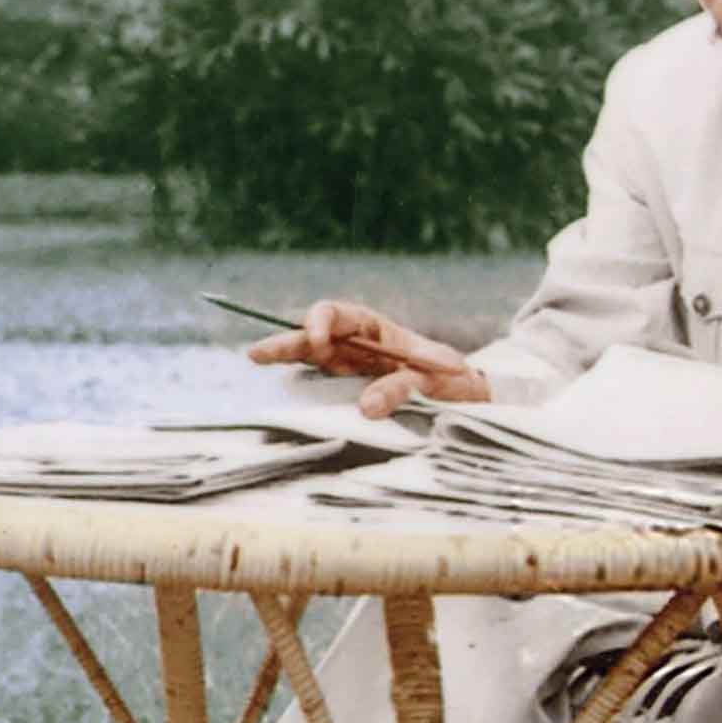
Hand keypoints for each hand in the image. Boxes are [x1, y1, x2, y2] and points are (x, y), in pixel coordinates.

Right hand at [249, 298, 491, 418]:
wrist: (466, 399)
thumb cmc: (452, 379)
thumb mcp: (436, 378)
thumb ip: (402, 386)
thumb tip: (365, 408)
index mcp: (374, 328)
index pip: (337, 314)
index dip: (320, 322)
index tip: (317, 343)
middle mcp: (354, 346)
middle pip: (312, 337)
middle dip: (286, 343)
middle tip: (257, 355)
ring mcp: (348, 372)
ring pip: (309, 362)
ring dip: (285, 360)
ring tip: (255, 359)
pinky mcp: (349, 397)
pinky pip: (321, 390)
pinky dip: (300, 391)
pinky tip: (280, 398)